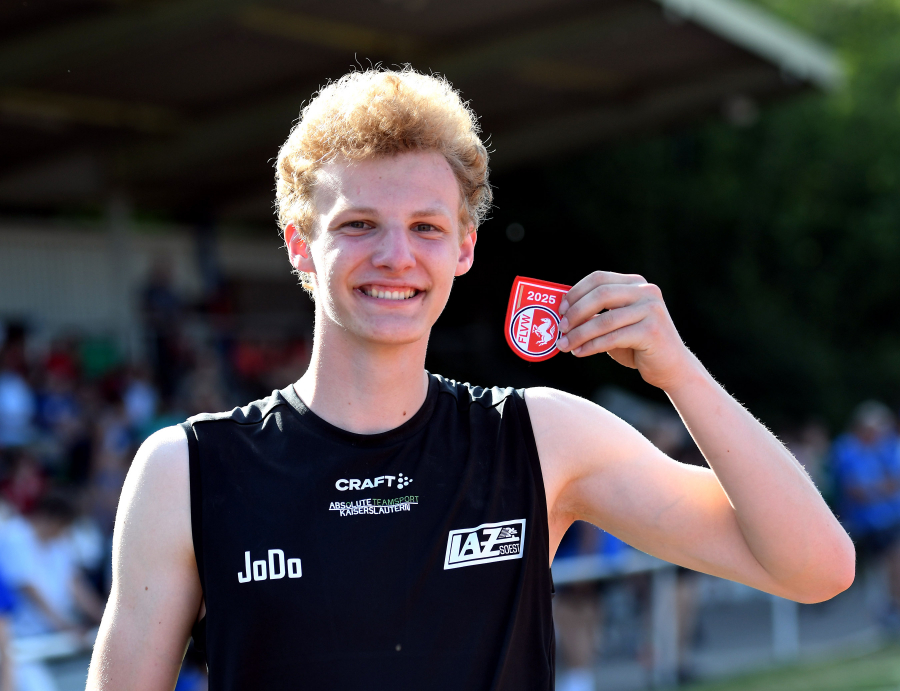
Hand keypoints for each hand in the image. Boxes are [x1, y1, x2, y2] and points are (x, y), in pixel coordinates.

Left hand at [557, 271, 697, 390]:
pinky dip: (591, 346)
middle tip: (561, 328)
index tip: (560, 309)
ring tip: (565, 345)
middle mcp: (646, 292)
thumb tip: (562, 313)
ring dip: (579, 334)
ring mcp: (651, 310)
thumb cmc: (637, 345)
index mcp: (635, 284)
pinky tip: (579, 352)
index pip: (599, 279)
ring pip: (604, 320)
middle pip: (600, 295)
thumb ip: (596, 314)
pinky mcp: (651, 331)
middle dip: (575, 312)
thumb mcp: (615, 323)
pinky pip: (612, 338)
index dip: (576, 292)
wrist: (671, 367)